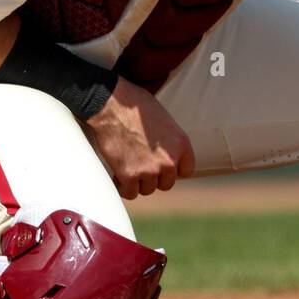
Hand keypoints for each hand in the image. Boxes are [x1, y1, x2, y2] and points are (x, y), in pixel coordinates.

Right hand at [84, 77, 195, 198]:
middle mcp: (169, 160)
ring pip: (148, 189)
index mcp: (181, 144)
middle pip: (166, 183)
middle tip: (141, 165)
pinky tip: (118, 176)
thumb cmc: (135, 106)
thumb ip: (169, 140)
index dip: (173, 170)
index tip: (162, 166)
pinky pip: (130, 193)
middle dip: (154, 177)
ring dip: (138, 182)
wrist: (112, 105)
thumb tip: (165, 152)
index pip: (186, 171)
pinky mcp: (130, 175)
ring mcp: (150, 170)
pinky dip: (123, 187)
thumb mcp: (163, 119)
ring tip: (128, 167)